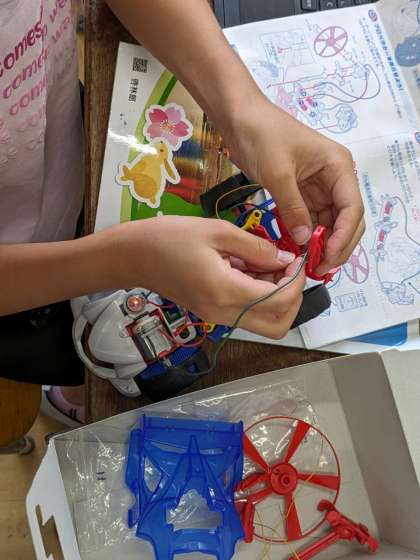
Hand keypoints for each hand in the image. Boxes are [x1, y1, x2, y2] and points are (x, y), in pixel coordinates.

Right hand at [113, 216, 304, 338]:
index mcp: (224, 291)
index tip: (295, 257)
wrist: (133, 256)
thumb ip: (256, 247)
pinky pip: (248, 314)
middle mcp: (223, 313)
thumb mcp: (217, 231)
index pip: (279, 300)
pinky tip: (251, 270)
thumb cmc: (169, 238)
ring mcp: (217, 317)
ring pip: (265, 323)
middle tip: (288, 268)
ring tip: (268, 265)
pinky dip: (260, 297)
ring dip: (277, 298)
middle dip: (293, 298)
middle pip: (278, 325)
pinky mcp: (213, 314)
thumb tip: (285, 259)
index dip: (296, 280)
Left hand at [223, 95, 364, 274]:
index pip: (352, 208)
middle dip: (337, 245)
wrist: (239, 118)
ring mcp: (319, 187)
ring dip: (322, 244)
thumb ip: (293, 208)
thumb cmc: (262, 135)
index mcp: (338, 167)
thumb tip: (306, 240)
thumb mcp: (278, 173)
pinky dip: (307, 236)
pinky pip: (310, 220)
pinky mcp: (301, 193)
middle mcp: (334, 178)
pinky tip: (299, 250)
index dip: (344, 236)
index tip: (328, 257)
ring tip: (309, 266)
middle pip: (346, 219)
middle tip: (320, 269)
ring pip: (329, 223)